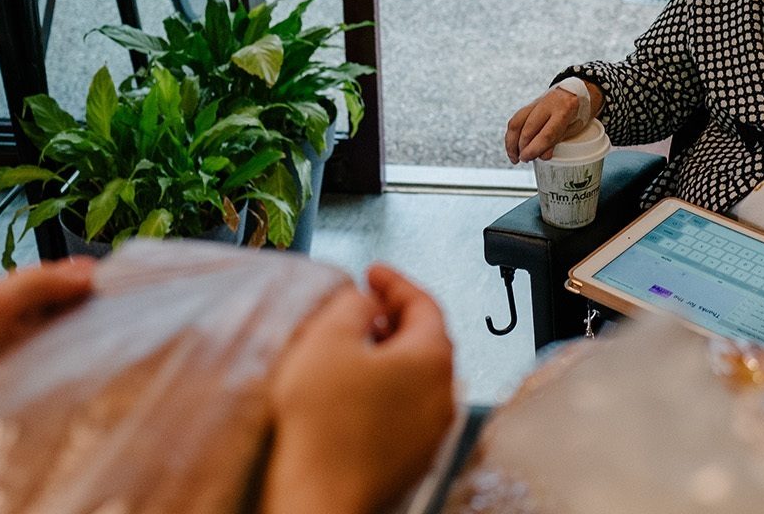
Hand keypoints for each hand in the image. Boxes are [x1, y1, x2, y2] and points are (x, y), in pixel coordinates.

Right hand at [265, 264, 456, 513]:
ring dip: (390, 356)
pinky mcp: (414, 458)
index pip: (425, 303)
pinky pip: (406, 411)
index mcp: (432, 359)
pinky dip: (387, 391)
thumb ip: (352, 304)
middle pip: (426, 340)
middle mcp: (444, 395)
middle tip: (365, 306)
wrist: (319, 499)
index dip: (396, 281)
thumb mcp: (328, 339)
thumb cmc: (323, 428)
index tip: (375, 272)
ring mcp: (432, 431)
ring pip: (417, 378)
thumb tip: (364, 299)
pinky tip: (353, 395)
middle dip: (395, 317)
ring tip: (354, 349)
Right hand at [503, 82, 598, 162]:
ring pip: (516, 122)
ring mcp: (537, 102)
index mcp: (565, 109)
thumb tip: (542, 155)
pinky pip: (516, 120)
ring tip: (515, 157)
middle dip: (522, 147)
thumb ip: (557, 140)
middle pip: (528, 128)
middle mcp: (548, 103)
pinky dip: (512, 135)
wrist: (575, 91)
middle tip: (524, 159)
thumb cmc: (578, 111)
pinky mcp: (529, 105)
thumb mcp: (574, 127)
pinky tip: (513, 147)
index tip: (527, 157)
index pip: (547, 133)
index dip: (535, 148)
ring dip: (512, 142)